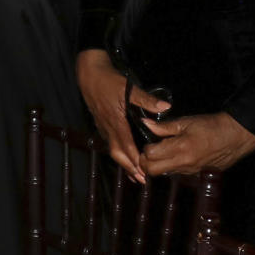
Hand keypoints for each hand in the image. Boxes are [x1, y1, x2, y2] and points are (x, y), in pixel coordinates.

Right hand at [76, 49, 169, 182]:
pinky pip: (110, 142)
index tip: (143, 171)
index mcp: (116, 121)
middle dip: (128, 167)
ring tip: (134, 174)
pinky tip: (125, 155)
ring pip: (112, 149)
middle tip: (140, 180)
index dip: (134, 159)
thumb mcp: (129, 88)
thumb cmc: (109, 80)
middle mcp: (108, 127)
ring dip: (123, 162)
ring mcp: (103, 126)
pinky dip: (119, 152)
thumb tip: (165, 106)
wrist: (89, 73)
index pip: (126, 145)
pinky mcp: (101, 123)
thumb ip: (147, 99)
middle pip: (117, 153)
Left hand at [139, 111, 254, 176]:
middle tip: (150, 151)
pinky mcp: (196, 175)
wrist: (235, 137)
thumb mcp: (186, 122)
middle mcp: (183, 163)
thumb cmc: (211, 126)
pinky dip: (172, 167)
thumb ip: (164, 127)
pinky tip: (178, 156)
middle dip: (146, 162)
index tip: (150, 142)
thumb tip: (146, 124)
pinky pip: (177, 174)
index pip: (150, 156)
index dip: (146, 149)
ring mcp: (190, 172)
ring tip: (164, 152)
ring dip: (159, 165)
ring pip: (164, 174)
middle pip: (153, 171)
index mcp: (180, 148)